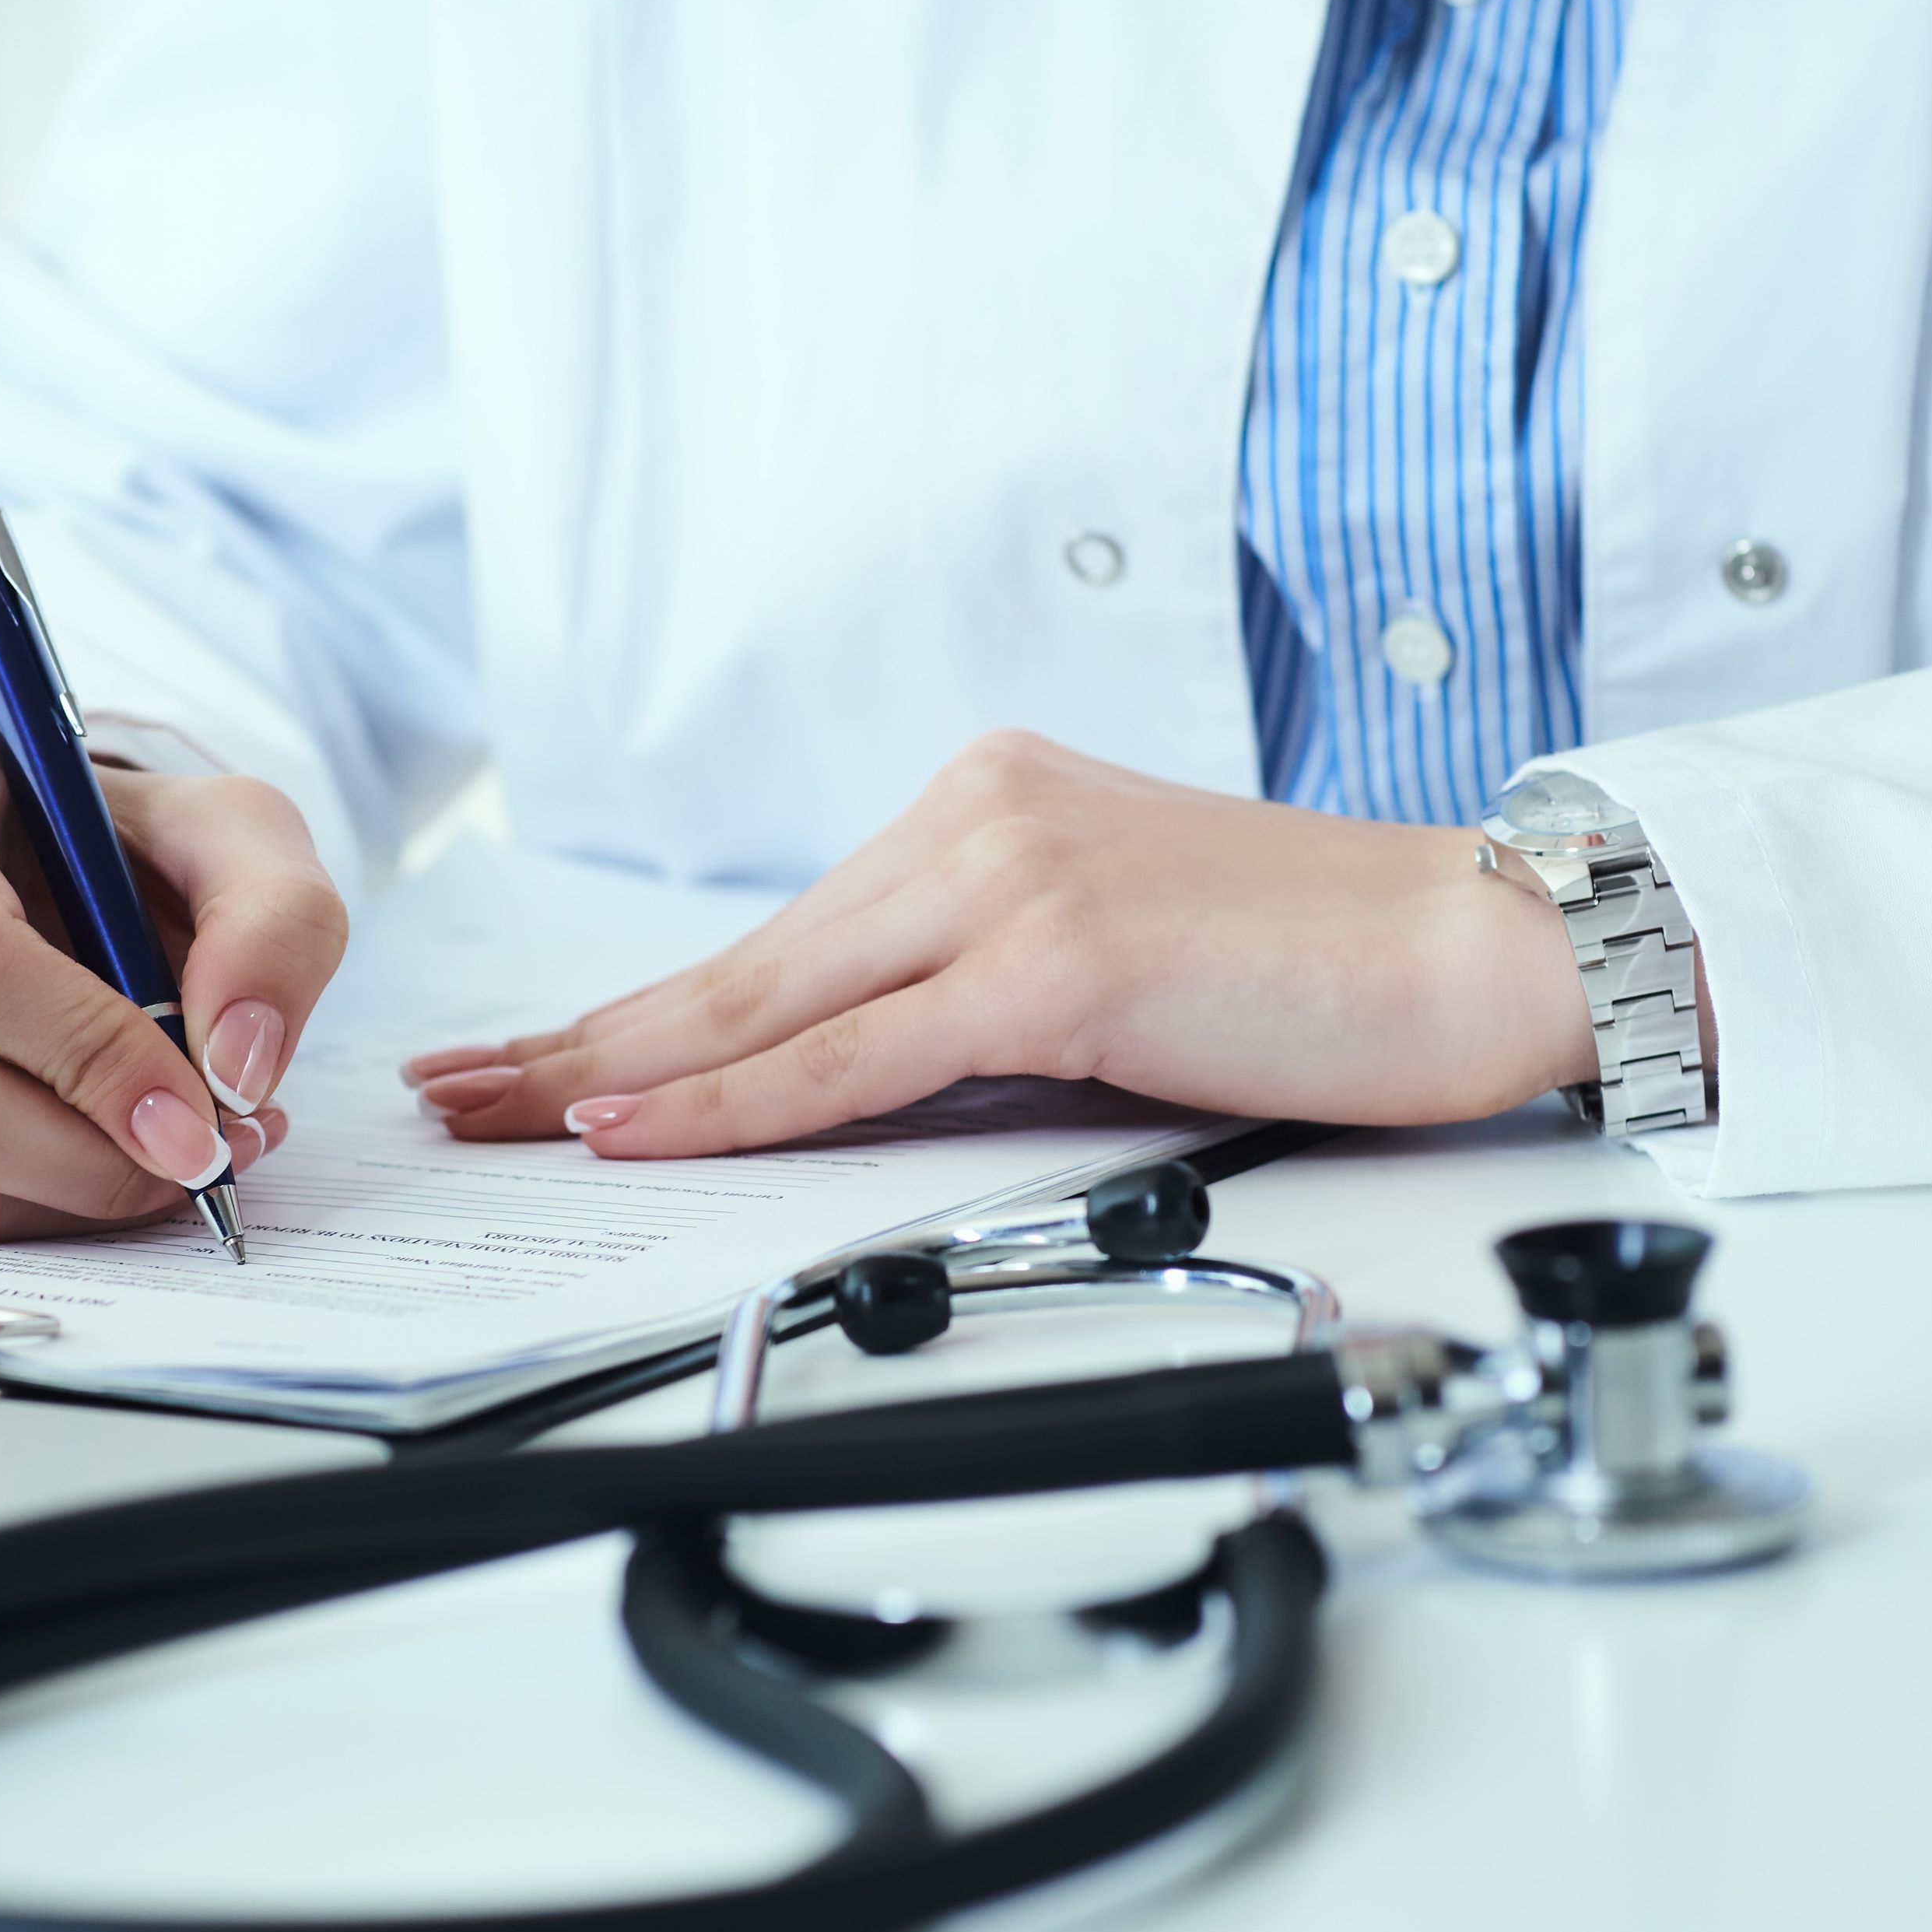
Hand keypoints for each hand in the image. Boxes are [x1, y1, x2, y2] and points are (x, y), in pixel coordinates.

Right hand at [0, 732, 345, 1238]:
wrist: (44, 875)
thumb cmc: (124, 850)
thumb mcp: (237, 837)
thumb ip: (277, 923)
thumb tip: (236, 1064)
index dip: (89, 1055)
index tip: (197, 1114)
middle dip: (86, 1155)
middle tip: (199, 1157)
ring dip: (68, 1190)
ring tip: (164, 1143)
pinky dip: (22, 1205)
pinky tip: (84, 1148)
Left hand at [403, 730, 1599, 1156]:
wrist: (1476, 946)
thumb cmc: (1309, 968)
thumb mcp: (1103, 957)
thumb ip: (972, 997)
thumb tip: (855, 1083)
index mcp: (979, 808)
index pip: (776, 941)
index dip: (640, 1011)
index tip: (534, 1052)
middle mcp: (974, 819)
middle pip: (739, 967)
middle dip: (582, 1040)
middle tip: (454, 1084)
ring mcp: (1009, 879)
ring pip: (772, 1006)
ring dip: (619, 1071)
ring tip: (498, 1112)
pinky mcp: (1055, 957)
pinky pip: (859, 1054)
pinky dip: (735, 1099)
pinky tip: (639, 1123)